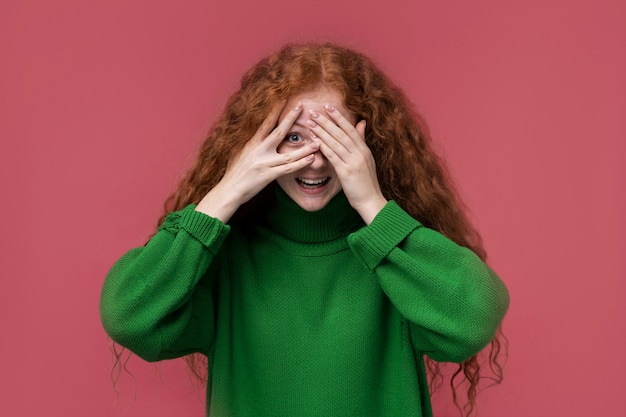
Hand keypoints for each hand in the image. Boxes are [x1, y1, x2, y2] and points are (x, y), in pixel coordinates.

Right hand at [195, 101, 319, 222]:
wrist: (229, 190)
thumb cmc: (234, 173)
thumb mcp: (240, 154)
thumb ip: (251, 144)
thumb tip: (257, 135)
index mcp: (252, 143)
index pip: (266, 123)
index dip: (275, 110)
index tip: (284, 98)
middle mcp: (258, 151)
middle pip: (278, 132)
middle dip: (290, 118)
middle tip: (302, 106)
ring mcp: (263, 163)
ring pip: (288, 154)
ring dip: (305, 148)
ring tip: (318, 141)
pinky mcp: (267, 176)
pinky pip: (287, 169)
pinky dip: (300, 164)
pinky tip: (311, 159)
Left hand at [307, 105, 386, 224]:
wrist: (371, 201)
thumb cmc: (366, 183)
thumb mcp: (367, 160)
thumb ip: (362, 142)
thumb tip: (361, 123)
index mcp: (364, 150)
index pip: (350, 129)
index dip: (339, 117)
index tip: (328, 107)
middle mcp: (360, 153)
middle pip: (341, 133)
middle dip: (327, 121)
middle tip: (314, 111)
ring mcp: (353, 162)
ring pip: (335, 142)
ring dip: (322, 131)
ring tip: (311, 122)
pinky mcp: (346, 172)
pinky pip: (333, 156)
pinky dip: (323, 146)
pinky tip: (314, 140)